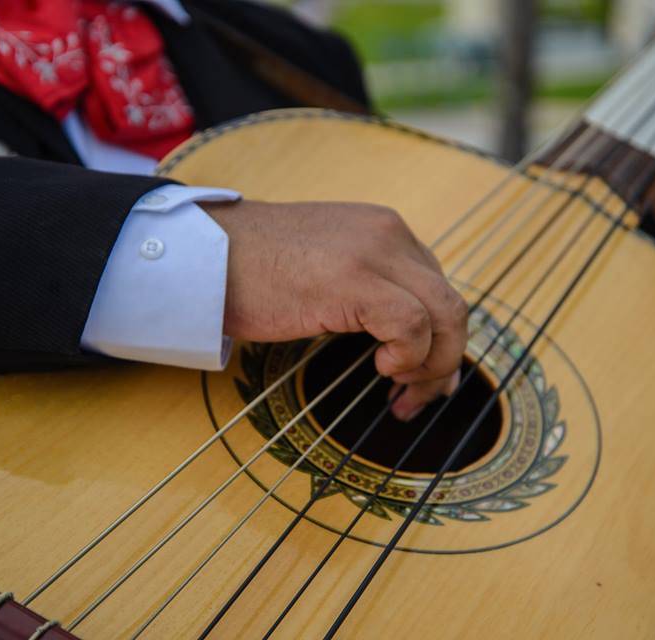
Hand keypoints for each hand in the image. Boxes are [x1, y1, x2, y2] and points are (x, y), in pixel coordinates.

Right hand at [203, 199, 466, 420]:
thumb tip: (408, 346)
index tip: (423, 378)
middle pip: (452, 304)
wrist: (203, 254)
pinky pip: (413, 325)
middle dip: (446, 359)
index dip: (440, 340)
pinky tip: (381, 367)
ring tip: (399, 390)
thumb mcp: (327, 273)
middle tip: (420, 397)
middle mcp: (389, 234)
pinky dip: (408, 356)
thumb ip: (372, 294)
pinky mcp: (354, 279)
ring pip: (445, 315)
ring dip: (431, 366)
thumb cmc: (252, 271)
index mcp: (384, 231)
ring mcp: (375, 252)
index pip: (438, 289)